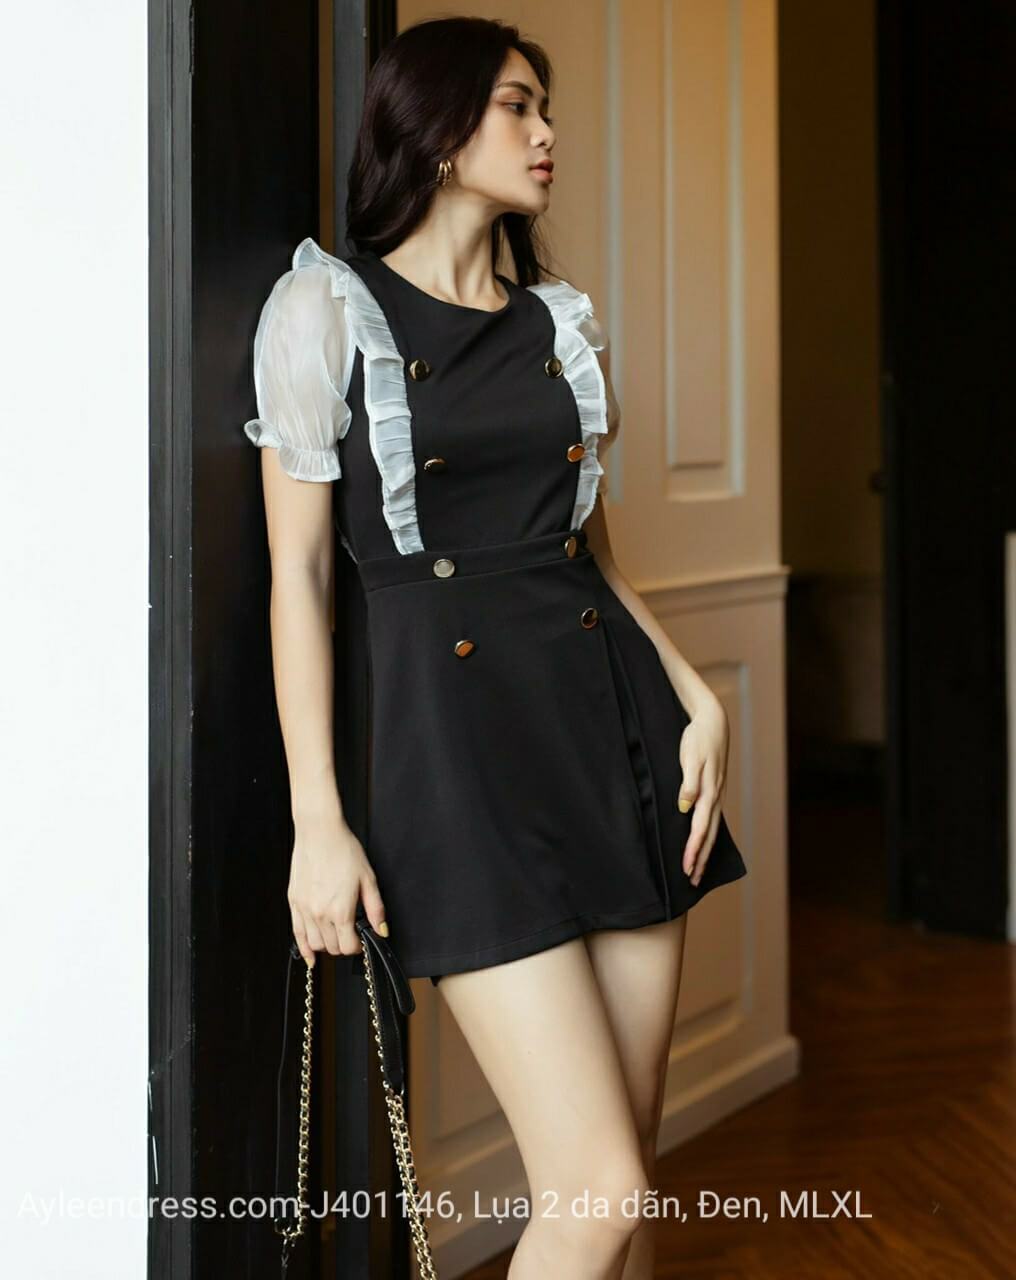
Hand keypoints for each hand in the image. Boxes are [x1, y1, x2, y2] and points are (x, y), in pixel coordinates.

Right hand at [287, 812, 387, 967]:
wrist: (319, 832)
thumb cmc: (344, 850)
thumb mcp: (368, 878)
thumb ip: (375, 909)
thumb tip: (381, 930)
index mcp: (341, 910)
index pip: (348, 947)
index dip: (357, 946)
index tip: (361, 938)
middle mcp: (320, 913)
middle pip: (332, 948)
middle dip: (344, 944)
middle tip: (351, 933)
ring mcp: (305, 909)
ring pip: (315, 944)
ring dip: (327, 945)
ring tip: (335, 933)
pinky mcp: (294, 903)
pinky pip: (297, 934)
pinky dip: (304, 948)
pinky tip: (310, 955)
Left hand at [676, 695, 730, 886]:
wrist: (713, 721)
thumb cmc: (698, 739)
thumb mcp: (691, 758)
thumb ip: (688, 783)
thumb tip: (685, 807)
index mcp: (708, 792)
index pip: (700, 829)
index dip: (693, 850)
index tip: (686, 869)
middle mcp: (715, 797)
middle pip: (708, 835)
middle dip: (701, 859)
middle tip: (693, 881)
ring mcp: (717, 794)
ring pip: (711, 830)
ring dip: (705, 851)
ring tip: (698, 870)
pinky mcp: (714, 790)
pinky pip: (712, 820)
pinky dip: (708, 836)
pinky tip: (704, 842)